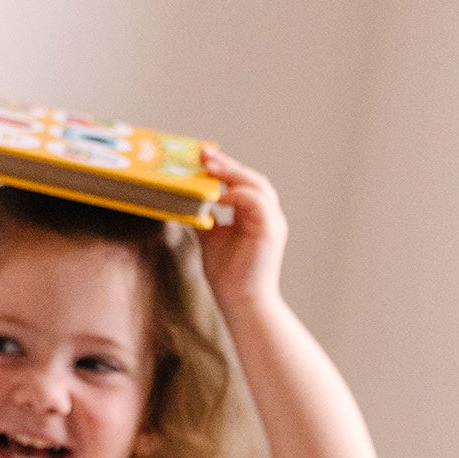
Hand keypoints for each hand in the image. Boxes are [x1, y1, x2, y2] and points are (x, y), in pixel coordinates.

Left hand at [197, 147, 287, 307]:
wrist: (241, 303)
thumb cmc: (228, 276)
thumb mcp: (211, 241)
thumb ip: (205, 221)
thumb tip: (187, 205)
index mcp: (253, 214)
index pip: (241, 184)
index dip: (224, 169)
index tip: (203, 158)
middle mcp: (266, 213)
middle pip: (250, 179)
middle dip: (227, 165)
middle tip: (204, 155)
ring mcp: (271, 220)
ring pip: (257, 185)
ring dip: (233, 174)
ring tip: (210, 167)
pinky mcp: (271, 230)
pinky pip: (257, 202)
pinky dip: (240, 195)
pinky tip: (221, 195)